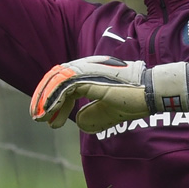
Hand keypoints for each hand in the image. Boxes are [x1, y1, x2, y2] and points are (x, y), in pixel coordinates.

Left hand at [30, 56, 188, 132]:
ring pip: (56, 81)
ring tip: (39, 118)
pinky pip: (63, 87)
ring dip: (44, 100)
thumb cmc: (134, 100)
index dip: (54, 97)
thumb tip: (78, 121)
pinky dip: (53, 101)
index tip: (49, 117)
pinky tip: (48, 114)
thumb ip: (94, 114)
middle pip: (56, 77)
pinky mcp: (89, 78)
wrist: (151, 94)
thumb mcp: (109, 111)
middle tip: (37, 117)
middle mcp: (87, 66)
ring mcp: (87, 70)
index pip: (64, 79)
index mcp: (92, 70)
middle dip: (43, 97)